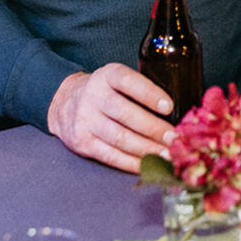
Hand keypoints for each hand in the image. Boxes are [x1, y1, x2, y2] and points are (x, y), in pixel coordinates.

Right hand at [46, 62, 174, 172]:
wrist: (64, 104)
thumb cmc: (104, 92)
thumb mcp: (116, 79)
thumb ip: (139, 88)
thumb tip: (176, 111)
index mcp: (107, 75)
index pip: (128, 82)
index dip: (149, 94)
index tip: (169, 106)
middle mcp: (94, 96)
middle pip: (126, 114)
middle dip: (153, 129)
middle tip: (174, 138)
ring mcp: (86, 120)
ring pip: (120, 138)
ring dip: (146, 149)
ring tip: (167, 154)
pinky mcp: (83, 142)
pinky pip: (110, 155)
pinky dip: (131, 162)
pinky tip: (148, 164)